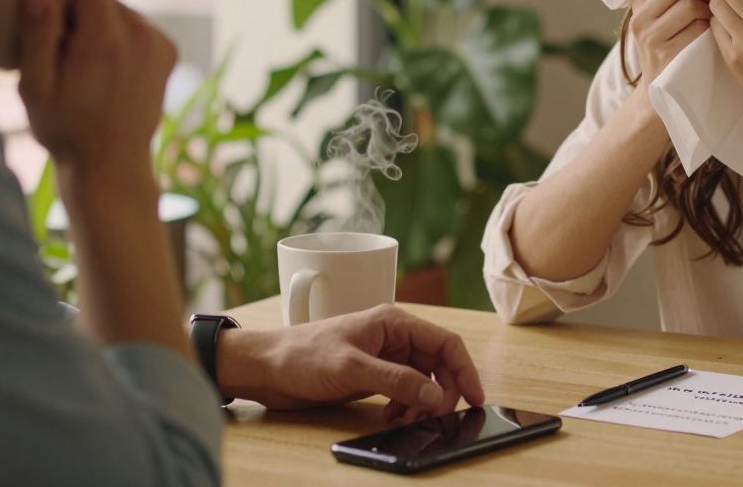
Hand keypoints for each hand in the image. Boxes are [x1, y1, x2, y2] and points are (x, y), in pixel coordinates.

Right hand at [16, 0, 175, 172]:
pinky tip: (108, 72)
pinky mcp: (169, 52)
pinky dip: (121, 40)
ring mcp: (160, 44)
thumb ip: (37, 34)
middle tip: (66, 57)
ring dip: (101, 28)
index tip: (53, 29)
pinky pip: (137, 27)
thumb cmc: (64, 129)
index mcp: (106, 39)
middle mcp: (141, 35)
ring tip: (87, 69)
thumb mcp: (35, 86)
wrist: (110, 166)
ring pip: (120, 11)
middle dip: (81, 16)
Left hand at [216, 304, 485, 422]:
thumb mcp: (352, 368)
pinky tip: (393, 417)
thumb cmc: (302, 355)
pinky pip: (404, 392)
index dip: (464, 370)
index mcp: (393, 322)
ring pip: (422, 381)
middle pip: (438, 364)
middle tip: (437, 417)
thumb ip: (397, 381)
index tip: (475, 398)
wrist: (267, 368)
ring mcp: (383, 357)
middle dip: (442, 392)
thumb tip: (435, 395)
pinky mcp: (372, 375)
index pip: (444, 343)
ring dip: (423, 403)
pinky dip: (406, 407)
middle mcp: (393, 337)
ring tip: (410, 421)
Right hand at [628, 0, 713, 85]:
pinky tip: (709, 37)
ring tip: (710, 19)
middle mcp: (640, 18)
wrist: (660, 92)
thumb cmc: (670, 48)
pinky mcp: (666, 54)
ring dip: (708, 11)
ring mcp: (651, 37)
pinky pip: (699, 29)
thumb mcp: (660, 17)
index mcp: (638, 3)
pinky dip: (709, 30)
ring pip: (691, 5)